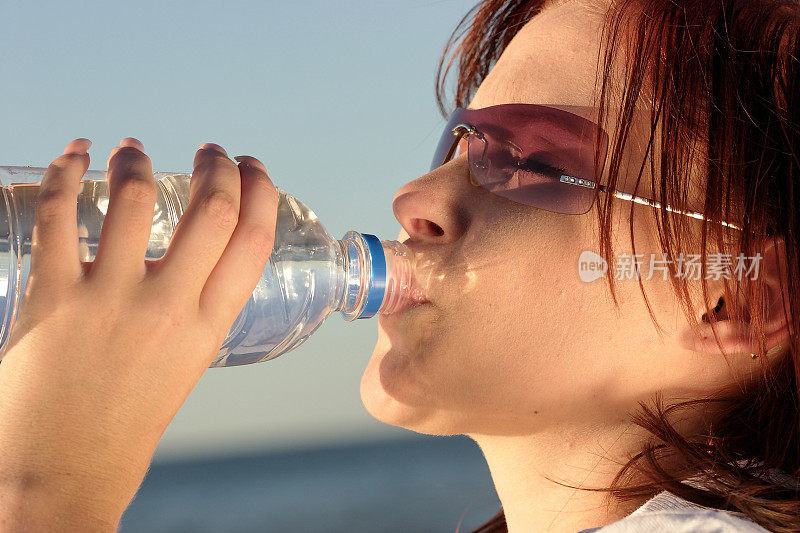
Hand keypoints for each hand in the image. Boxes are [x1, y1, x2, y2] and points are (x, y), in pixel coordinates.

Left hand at [0, 138, 278, 528]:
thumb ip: (193, 313)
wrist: (61, 473)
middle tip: (209, 152)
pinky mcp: (52, 295)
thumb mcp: (184, 366)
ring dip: (137, 161)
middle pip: (212, 210)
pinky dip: (64, 172)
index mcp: (208, 328)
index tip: (253, 169)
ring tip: (132, 150)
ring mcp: (110, 299)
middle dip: (216, 167)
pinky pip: (58, 213)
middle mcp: (169, 307)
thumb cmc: (123, 425)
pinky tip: (74, 154)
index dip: (260, 192)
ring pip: (136, 199)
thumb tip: (189, 262)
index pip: (254, 241)